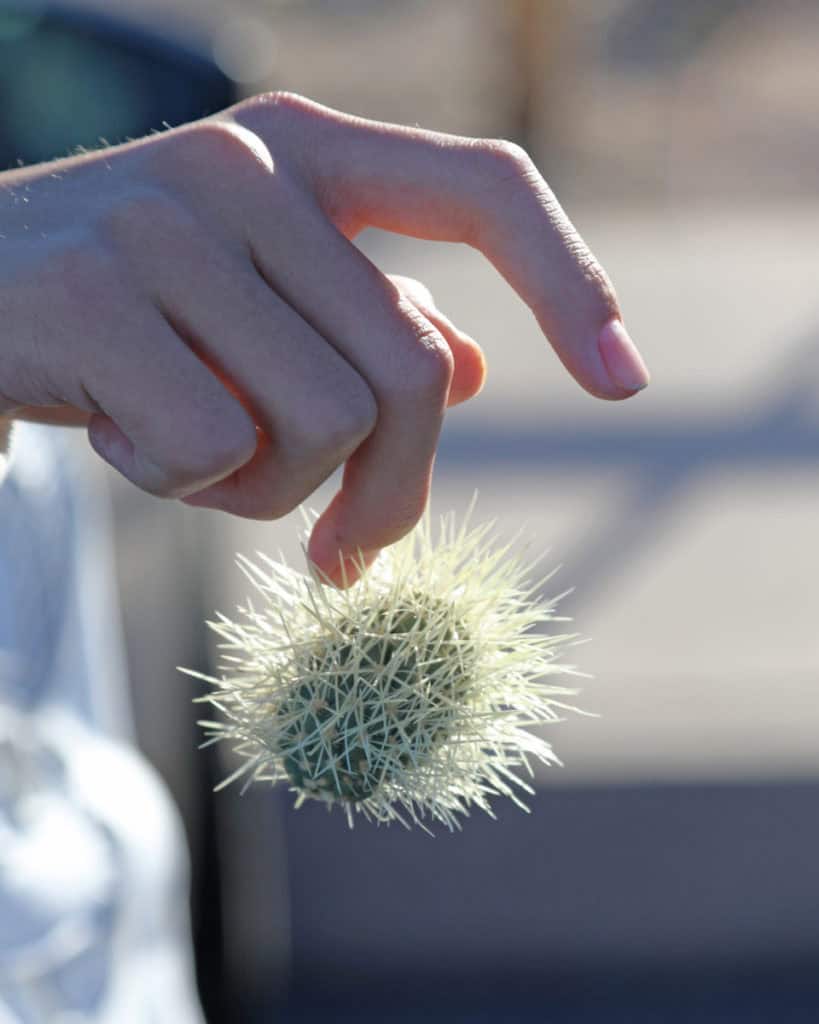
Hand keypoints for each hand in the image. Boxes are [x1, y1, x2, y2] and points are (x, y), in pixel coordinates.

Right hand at [0, 92, 648, 584]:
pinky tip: (118, 440)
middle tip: (344, 550)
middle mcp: (246, 164)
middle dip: (388, 491)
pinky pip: (218, 452)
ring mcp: (168, 224)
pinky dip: (184, 485)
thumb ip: (365, 324)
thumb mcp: (255, 302)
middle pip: (410, 376)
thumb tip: (468, 367)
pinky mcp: (98, 301)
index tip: (623, 384)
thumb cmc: (125, 313)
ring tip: (186, 449)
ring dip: (266, 487)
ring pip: (321, 428)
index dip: (568, 284)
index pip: (483, 190)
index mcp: (305, 151)